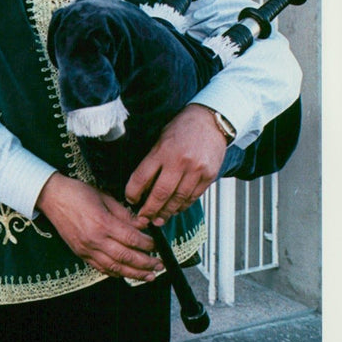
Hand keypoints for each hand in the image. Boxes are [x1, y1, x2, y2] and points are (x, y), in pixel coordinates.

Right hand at [36, 172, 162, 281]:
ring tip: (149, 276)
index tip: (157, 245)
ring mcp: (87, 249)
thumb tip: (143, 225)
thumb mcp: (105, 197)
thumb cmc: (78, 193)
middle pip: (126, 257)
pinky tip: (126, 274)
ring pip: (115, 268)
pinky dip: (116, 273)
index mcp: (103, 223)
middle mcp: (95, 240)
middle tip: (159, 265)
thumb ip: (125, 214)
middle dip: (146, 264)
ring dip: (134, 274)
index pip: (132, 239)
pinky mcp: (81, 254)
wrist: (52, 198)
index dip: (147, 244)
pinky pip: (101, 269)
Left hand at [124, 104, 226, 224]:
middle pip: (160, 194)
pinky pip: (193, 197)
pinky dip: (183, 206)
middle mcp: (179, 162)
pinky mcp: (209, 176)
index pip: (141, 177)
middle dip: (149, 210)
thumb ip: (152, 161)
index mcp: (162, 151)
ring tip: (158, 219)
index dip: (133, 192)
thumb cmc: (182, 128)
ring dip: (166, 212)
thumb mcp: (160, 139)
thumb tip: (141, 186)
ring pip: (178, 199)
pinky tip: (175, 209)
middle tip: (143, 219)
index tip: (130, 200)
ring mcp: (196, 170)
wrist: (211, 121)